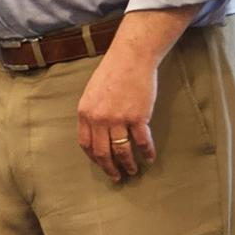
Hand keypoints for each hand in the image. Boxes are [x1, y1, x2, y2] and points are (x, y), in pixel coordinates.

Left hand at [76, 46, 158, 181]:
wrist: (131, 58)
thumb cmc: (112, 72)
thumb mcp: (92, 92)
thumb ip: (92, 113)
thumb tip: (95, 132)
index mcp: (85, 113)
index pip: (86, 144)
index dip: (94, 158)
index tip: (101, 165)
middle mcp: (99, 118)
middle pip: (102, 152)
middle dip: (110, 168)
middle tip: (116, 177)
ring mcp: (119, 119)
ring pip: (122, 151)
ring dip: (128, 164)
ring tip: (133, 171)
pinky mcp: (138, 117)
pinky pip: (142, 141)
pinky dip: (147, 152)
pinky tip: (149, 158)